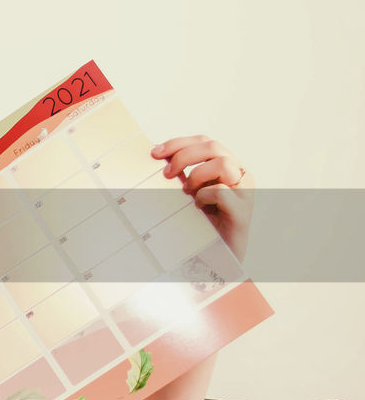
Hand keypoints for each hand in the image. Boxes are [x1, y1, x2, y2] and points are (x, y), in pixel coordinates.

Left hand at [152, 135, 252, 260]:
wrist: (218, 257)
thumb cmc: (202, 223)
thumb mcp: (189, 193)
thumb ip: (183, 175)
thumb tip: (159, 157)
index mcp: (228, 168)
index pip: (205, 142)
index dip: (179, 143)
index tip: (155, 153)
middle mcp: (240, 176)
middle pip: (214, 146)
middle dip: (184, 155)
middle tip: (166, 174)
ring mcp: (244, 193)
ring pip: (223, 164)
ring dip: (197, 175)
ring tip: (188, 193)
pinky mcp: (242, 212)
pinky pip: (221, 191)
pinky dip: (204, 196)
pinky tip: (198, 208)